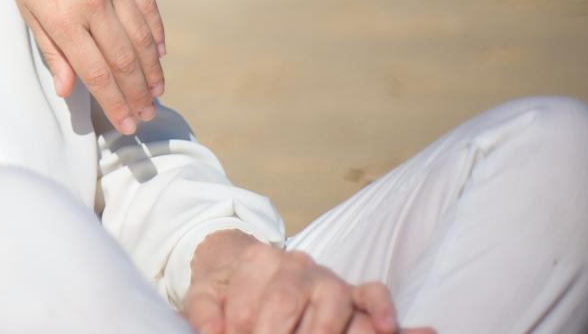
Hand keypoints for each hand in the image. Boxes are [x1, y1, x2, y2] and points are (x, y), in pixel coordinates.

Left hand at [0, 0, 165, 133]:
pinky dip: (156, 34)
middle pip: (124, 61)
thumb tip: (67, 90)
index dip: (115, 103)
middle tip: (145, 116)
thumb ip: (51, 50)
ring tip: (156, 94)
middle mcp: (93, 3)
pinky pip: (148, 8)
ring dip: (151, 71)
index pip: (97, 73)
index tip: (126, 124)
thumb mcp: (27, 9)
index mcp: (63, 18)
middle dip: (137, 95)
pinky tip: (159, 55)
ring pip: (142, 39)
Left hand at [182, 231, 433, 333]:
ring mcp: (328, 278)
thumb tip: (212, 332)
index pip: (247, 305)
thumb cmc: (227, 289)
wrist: (246, 267)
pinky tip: (384, 328)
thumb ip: (202, 312)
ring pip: (333, 300)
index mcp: (257, 260)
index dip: (240, 332)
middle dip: (274, 333)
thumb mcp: (204, 296)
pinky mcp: (353, 293)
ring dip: (321, 331)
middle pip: (287, 299)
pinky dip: (381, 309)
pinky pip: (373, 293)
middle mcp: (296, 264)